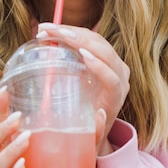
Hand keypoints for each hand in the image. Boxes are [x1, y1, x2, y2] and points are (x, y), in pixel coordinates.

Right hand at [37, 23, 129, 153]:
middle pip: (104, 51)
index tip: (82, 55)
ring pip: (97, 40)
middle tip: (53, 33)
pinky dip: (73, 32)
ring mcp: (114, 63)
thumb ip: (96, 131)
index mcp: (116, 95)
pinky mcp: (105, 55)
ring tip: (47, 29)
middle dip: (79, 39)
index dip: (99, 66)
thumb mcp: (92, 137)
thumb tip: (99, 115)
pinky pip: (92, 38)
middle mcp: (120, 76)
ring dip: (72, 31)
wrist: (99, 124)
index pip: (112, 77)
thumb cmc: (91, 131)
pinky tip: (54, 31)